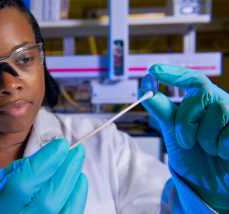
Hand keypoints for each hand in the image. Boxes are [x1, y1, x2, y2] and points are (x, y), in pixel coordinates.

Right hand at [0, 139, 87, 213]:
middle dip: (66, 171)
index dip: (45, 162)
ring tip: (77, 166)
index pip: (20, 184)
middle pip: (47, 200)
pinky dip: (76, 200)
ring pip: (62, 212)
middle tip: (75, 152)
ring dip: (74, 185)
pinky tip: (78, 185)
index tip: (59, 145)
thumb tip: (45, 159)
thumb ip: (10, 174)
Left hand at [139, 64, 228, 212]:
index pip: (190, 79)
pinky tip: (224, 154)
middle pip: (200, 93)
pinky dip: (221, 149)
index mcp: (202, 101)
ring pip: (217, 113)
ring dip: (204, 139)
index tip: (152, 71)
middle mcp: (219, 103)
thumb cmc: (192, 155)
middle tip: (185, 141)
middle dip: (186, 120)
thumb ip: (161, 109)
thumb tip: (143, 88)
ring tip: (209, 149)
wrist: (210, 183)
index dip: (173, 73)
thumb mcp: (173, 131)